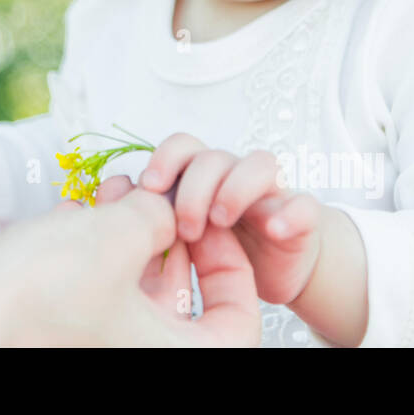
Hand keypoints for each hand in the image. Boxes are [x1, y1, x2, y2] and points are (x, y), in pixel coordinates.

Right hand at [0, 185, 260, 345]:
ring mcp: (94, 343)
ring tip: (118, 190)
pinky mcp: (57, 326)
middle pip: (185, 300)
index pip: (240, 323)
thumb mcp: (123, 235)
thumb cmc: (38, 292)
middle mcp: (137, 357)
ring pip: (135, 285)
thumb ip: (161, 214)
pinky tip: (82, 206)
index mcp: (174, 360)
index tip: (209, 224)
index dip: (232, 265)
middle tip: (162, 196)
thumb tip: (164, 208)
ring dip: (132, 230)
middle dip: (174, 235)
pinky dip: (94, 244)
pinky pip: (95, 284)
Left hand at [138, 133, 322, 304]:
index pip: (183, 146)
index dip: (164, 159)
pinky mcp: (302, 219)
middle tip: (185, 226)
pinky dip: (291, 214)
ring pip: (261, 164)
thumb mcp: (176, 234)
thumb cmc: (217, 247)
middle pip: (214, 156)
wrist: (272, 268)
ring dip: (236, 189)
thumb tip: (107, 195)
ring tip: (221, 220)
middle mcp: (235, 175)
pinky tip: (275, 229)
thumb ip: (148, 212)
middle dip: (194, 187)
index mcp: (202, 175)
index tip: (148, 188)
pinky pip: (306, 206)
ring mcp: (270, 193)